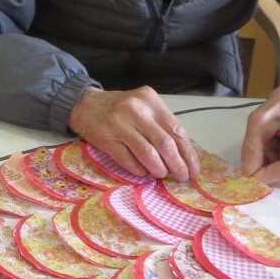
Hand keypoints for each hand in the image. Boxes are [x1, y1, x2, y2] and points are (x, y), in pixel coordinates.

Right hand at [68, 85, 199, 180]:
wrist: (85, 105)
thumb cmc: (120, 108)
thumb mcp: (143, 107)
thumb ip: (161, 125)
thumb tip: (182, 156)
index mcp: (150, 100)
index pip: (176, 130)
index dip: (188, 153)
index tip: (194, 170)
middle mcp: (137, 110)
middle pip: (165, 144)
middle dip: (178, 165)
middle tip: (182, 177)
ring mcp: (120, 125)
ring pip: (148, 154)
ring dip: (159, 170)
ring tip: (161, 174)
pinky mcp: (107, 140)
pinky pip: (129, 161)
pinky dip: (139, 170)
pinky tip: (142, 172)